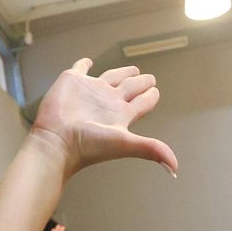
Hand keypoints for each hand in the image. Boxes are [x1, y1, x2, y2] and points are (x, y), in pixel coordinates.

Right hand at [30, 59, 176, 177]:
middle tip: (149, 78)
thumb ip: (151, 149)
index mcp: (121, 114)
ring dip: (121, 73)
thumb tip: (175, 168)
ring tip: (131, 70)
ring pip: (110, 77)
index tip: (156, 92)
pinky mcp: (72, 82)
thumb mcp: (124, 143)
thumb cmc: (88, 145)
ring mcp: (90, 91)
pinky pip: (80, 69)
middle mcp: (108, 102)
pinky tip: (87, 62)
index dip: (150, 97)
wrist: (57, 141)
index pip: (142, 103)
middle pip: (130, 88)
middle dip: (140, 83)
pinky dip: (84, 65)